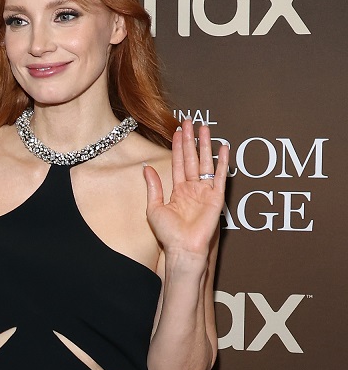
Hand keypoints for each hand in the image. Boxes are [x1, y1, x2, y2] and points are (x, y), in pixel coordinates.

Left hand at [143, 120, 228, 259]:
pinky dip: (222, 161)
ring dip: (205, 145)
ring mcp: (205, 191)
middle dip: (190, 140)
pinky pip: (220, 176)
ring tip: (205, 128)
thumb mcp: (154, 208)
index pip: (178, 162)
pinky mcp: (216, 197)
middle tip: (190, 121)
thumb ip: (153, 187)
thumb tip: (146, 168)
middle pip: (192, 158)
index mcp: (178, 190)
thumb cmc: (168, 233)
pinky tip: (224, 148)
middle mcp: (192, 188)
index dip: (177, 146)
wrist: (183, 248)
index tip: (177, 131)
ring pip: (205, 162)